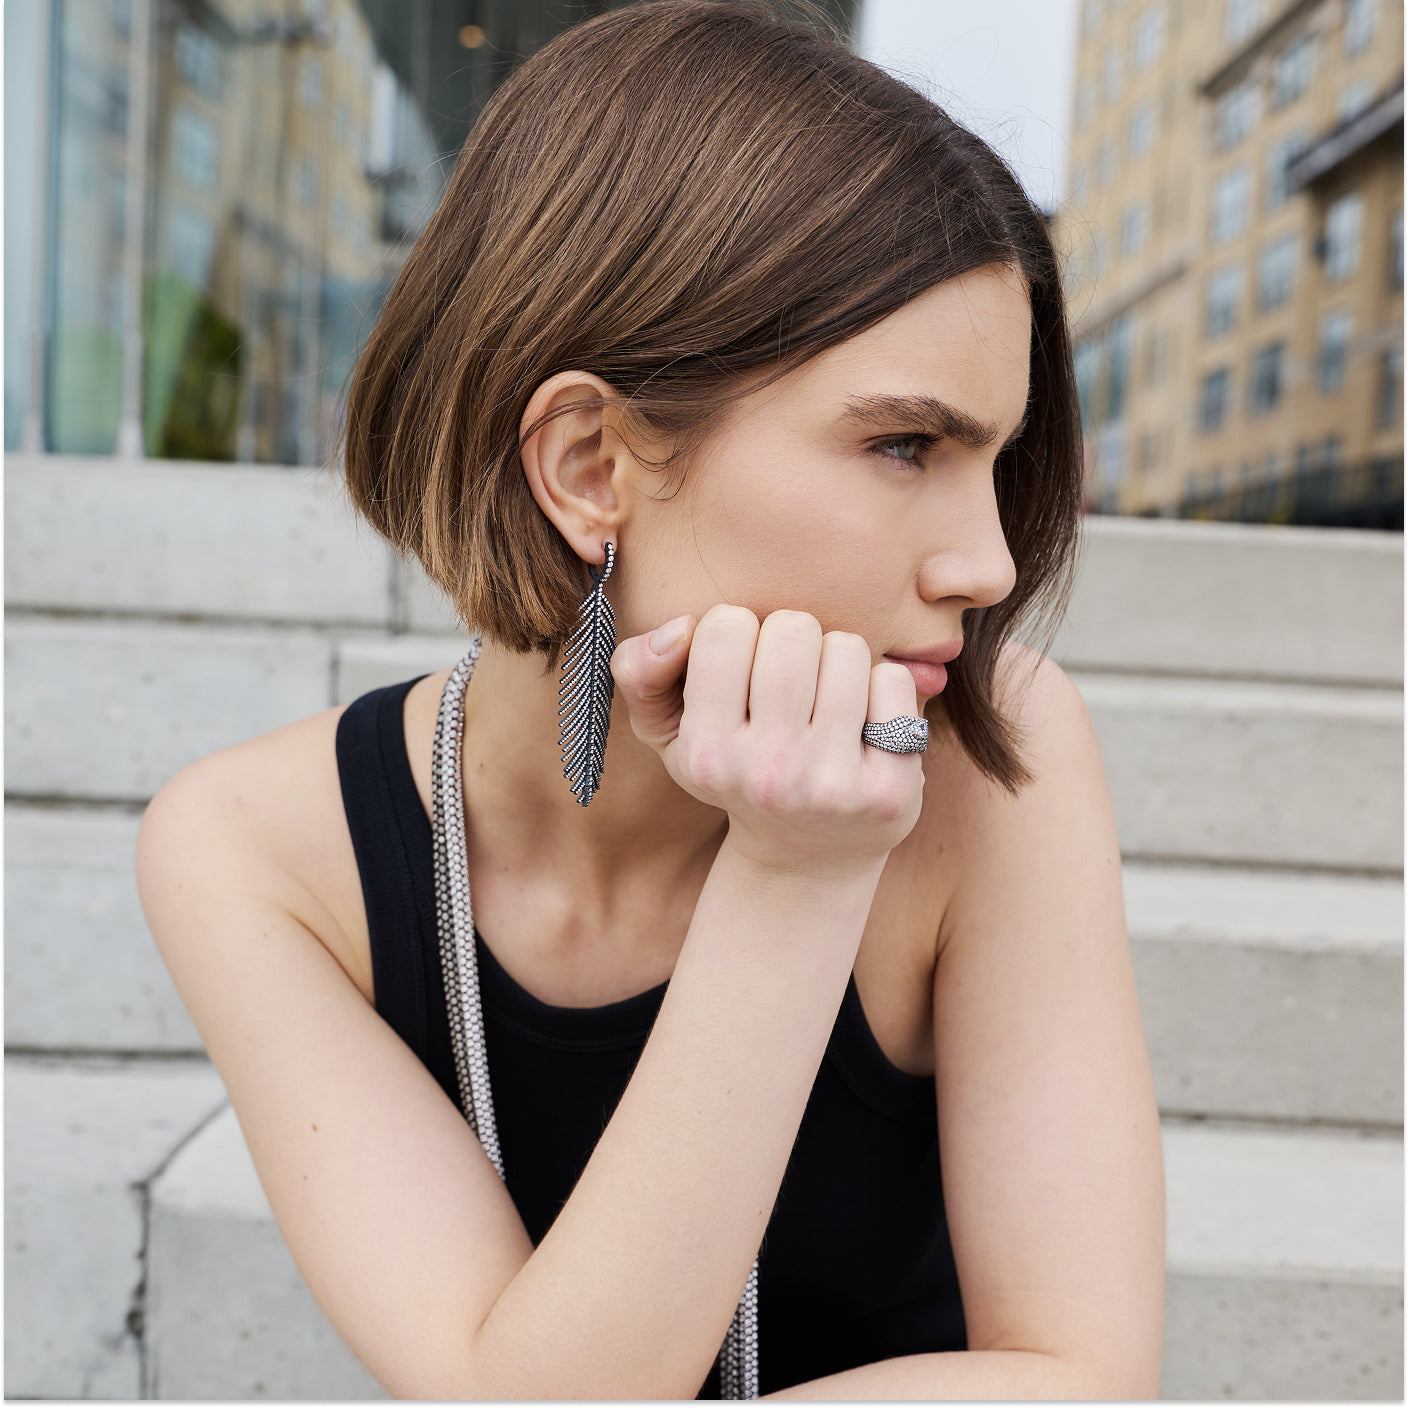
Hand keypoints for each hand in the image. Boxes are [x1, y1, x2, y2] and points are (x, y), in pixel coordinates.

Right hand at [611, 605, 924, 875]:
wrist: (807, 856)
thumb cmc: (734, 770)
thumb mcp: (668, 732)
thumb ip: (639, 671)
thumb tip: (678, 628)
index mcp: (707, 753)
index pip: (725, 627)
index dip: (738, 633)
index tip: (742, 669)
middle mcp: (768, 773)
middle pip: (792, 629)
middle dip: (793, 638)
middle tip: (791, 679)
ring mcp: (832, 784)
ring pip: (846, 648)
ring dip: (838, 660)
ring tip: (825, 700)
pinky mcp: (889, 788)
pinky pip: (894, 681)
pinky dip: (882, 687)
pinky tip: (865, 724)